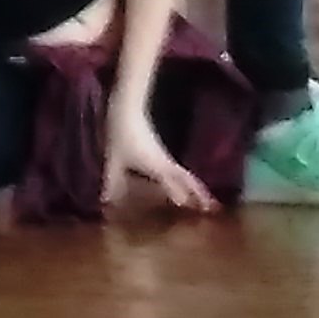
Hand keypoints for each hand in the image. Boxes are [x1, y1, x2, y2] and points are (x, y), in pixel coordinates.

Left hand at [104, 99, 215, 216]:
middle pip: (187, 179)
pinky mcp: (162, 153)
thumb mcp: (114, 159)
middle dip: (199, 193)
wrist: (128, 109)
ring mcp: (165, 157)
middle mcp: (165, 163)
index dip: (182, 194)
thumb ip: (112, 181)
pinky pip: (178, 171)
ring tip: (205, 201)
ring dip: (195, 187)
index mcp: (157, 165)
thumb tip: (106, 201)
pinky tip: (184, 186)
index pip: (173, 183)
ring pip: (185, 175)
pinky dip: (186, 181)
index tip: (193, 207)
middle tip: (212, 208)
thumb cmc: (121, 133)